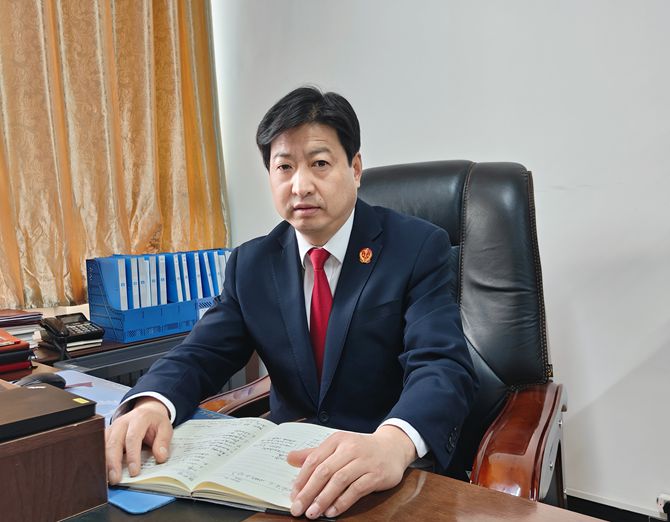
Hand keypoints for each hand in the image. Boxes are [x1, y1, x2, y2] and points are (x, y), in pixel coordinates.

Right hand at [105, 397, 172, 484]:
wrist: (146, 411)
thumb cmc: (154, 422)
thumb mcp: (165, 428)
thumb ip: (163, 442)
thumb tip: (160, 457)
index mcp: (139, 418)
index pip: (133, 438)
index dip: (133, 456)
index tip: (134, 472)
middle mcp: (122, 422)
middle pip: (114, 442)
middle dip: (113, 463)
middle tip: (116, 479)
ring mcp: (112, 427)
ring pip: (103, 445)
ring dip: (104, 463)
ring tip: (107, 479)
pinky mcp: (106, 433)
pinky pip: (99, 446)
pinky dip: (100, 459)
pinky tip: (102, 471)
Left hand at [287, 425, 415, 518]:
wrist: (392, 448)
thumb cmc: (360, 449)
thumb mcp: (337, 447)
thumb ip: (314, 454)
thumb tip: (289, 458)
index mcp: (337, 440)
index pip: (314, 460)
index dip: (301, 479)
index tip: (293, 495)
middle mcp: (350, 448)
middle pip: (324, 471)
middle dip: (308, 492)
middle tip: (298, 508)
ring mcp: (364, 461)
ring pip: (339, 481)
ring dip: (323, 499)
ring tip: (312, 513)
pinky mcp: (376, 474)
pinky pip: (356, 490)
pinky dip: (342, 502)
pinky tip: (332, 511)